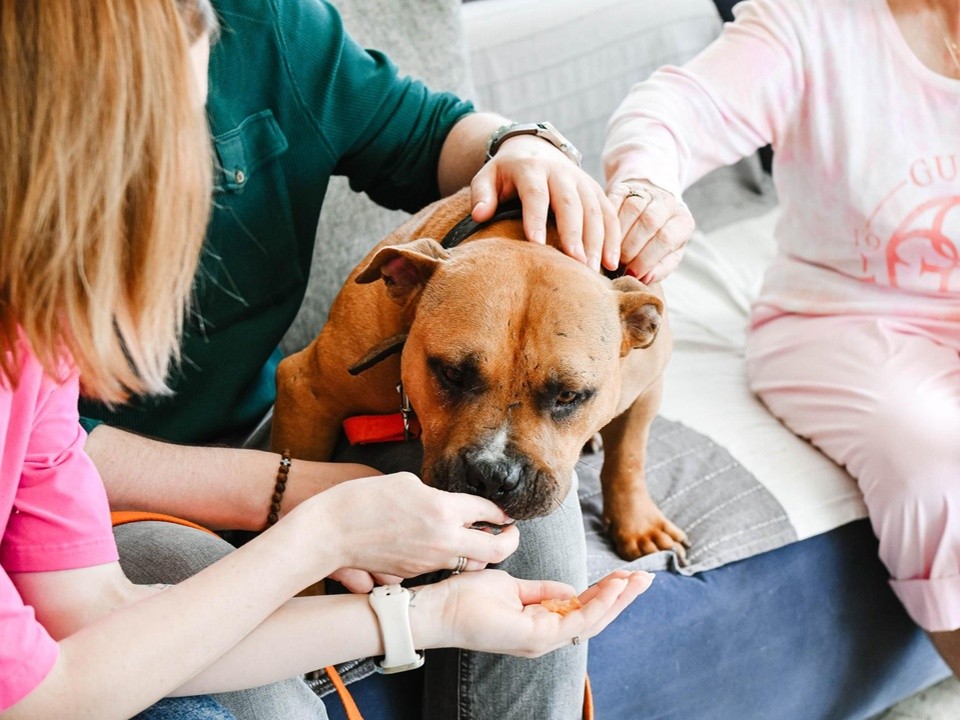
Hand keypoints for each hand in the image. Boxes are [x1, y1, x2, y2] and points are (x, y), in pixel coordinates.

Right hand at [307, 472, 518, 579]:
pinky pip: (445, 568)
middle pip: (496, 549)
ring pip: (473, 564)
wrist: (332, 531)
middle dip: (510, 541)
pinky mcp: (415, 574)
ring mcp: (430, 560)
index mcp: (444, 509)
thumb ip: (437, 495)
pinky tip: (444, 547)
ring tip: (478, 540)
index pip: (489, 511)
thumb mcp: (407, 483)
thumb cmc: (364, 500)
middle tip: (510, 533)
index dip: (502, 511)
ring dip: (480, 553)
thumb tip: (451, 506)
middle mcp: (443, 539)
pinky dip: (452, 559)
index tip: (506, 512)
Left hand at [412, 569, 654, 656]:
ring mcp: (541, 640)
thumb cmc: (467, 599)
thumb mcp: (512, 588)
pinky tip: (614, 587)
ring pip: (592, 621)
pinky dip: (599, 604)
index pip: (582, 611)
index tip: (624, 576)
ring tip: (636, 580)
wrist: (439, 610)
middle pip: (594, 619)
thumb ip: (542, 593)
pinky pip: (576, 621)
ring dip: (617, 599)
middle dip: (621, 599)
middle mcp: (545, 637)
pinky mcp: (535, 637)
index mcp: (540, 625)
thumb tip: (569, 589)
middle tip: (645, 578)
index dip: (606, 595)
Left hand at [470, 135, 620, 272]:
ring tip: (592, 270)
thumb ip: (481, 194)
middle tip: (575, 264)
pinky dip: (613, 238)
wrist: (533, 148)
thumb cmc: (506, 173)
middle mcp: (561, 172)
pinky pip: (609, 214)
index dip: (537, 219)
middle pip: (570, 204)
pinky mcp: (595, 190)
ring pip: (594, 210)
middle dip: (574, 234)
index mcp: (532, 169)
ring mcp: (582, 181)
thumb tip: (479, 215)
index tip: (537, 245)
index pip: (536, 194)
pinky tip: (612, 263)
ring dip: (597, 241)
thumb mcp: (487, 177)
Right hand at [607, 178, 695, 282]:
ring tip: (609, 252)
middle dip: (631, 247)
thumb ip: (659, 269)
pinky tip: (602, 236)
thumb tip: (645, 278)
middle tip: (618, 263)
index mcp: (683, 222)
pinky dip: (606, 219)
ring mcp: (647, 192)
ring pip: (632, 208)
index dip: (647, 258)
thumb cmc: (658, 243)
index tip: (632, 274)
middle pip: (649, 221)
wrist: (650, 212)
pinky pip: (614, 199)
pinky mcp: (625, 187)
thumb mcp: (666, 257)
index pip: (666, 238)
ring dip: (618, 234)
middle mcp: (668, 202)